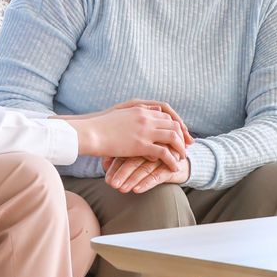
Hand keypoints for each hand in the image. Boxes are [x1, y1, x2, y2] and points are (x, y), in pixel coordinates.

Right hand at [68, 104, 186, 163]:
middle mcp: (146, 117)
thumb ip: (132, 115)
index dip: (174, 124)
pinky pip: (164, 152)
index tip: (179, 134)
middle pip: (173, 123)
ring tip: (182, 157)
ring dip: (180, 147)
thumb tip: (140, 118)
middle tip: (186, 146)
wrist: (90, 132)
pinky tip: (173, 167)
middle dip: (182, 135)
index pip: (166, 114)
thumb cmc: (99, 126)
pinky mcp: (141, 145)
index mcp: (140, 109)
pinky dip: (172, 160)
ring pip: (173, 136)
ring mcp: (145, 130)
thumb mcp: (118, 114)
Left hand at [103, 154, 190, 193]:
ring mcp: (163, 157)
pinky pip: (157, 176)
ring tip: (120, 189)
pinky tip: (137, 190)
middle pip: (134, 159)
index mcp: (142, 141)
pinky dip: (146, 183)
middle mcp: (152, 147)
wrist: (181, 158)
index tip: (105, 176)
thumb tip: (104, 162)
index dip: (115, 164)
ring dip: (131, 179)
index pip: (126, 152)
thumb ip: (122, 156)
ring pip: (144, 168)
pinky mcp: (171, 167)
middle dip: (121, 173)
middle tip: (111, 184)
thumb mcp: (139, 153)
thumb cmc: (154, 155)